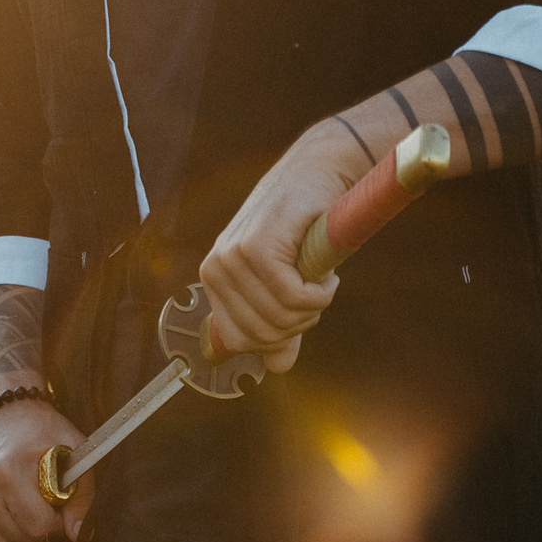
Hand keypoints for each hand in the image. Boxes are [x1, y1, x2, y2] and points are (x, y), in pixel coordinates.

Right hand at [0, 397, 92, 541]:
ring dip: (28, 541)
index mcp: (8, 472)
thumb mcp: (73, 450)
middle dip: (45, 534)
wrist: (1, 416)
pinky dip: (10, 541)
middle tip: (48, 507)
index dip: (59, 524)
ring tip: (31, 509)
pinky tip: (15, 515)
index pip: (39, 526)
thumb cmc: (42, 432)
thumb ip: (82, 494)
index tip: (60, 506)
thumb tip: (76, 535)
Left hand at [196, 123, 365, 372]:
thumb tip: (277, 368)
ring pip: (279, 319)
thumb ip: (280, 322)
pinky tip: (326, 273)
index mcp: (214, 279)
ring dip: (314, 306)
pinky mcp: (257, 248)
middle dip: (299, 324)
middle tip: (315, 293)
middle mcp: (215, 268)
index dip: (278, 338)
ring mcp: (233, 257)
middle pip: (261, 336)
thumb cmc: (304, 228)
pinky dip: (320, 294)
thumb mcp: (288, 280)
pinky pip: (293, 299)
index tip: (300, 311)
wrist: (320, 173)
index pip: (239, 342)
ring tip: (321, 276)